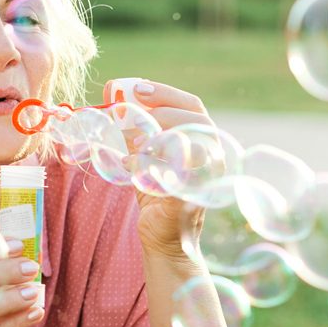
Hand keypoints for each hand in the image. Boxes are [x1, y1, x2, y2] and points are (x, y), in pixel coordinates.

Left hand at [104, 78, 212, 259]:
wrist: (163, 239)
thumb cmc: (155, 195)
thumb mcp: (142, 156)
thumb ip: (135, 131)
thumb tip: (115, 103)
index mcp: (201, 141)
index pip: (190, 105)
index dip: (164, 92)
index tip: (133, 87)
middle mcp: (211, 156)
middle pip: (196, 118)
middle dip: (160, 108)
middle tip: (129, 110)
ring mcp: (206, 177)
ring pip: (190, 143)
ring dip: (155, 137)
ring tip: (132, 144)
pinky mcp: (192, 198)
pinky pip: (173, 174)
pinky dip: (147, 165)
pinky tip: (130, 165)